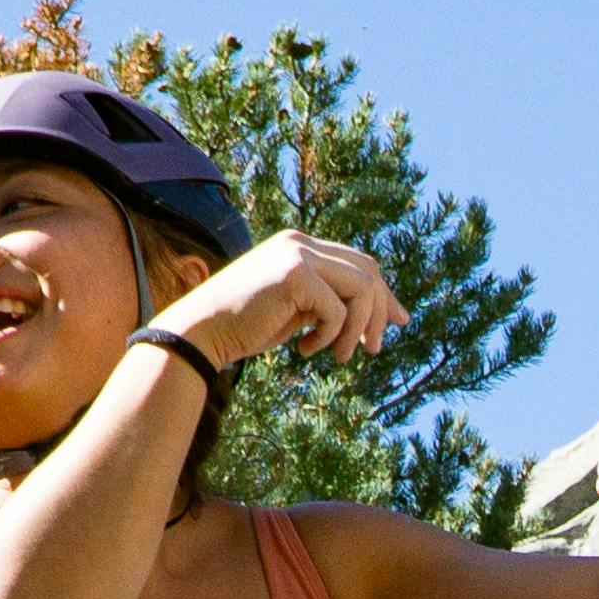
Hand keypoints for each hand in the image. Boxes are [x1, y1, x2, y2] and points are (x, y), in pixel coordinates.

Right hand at [159, 231, 403, 373]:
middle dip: (380, 311)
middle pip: (368, 270)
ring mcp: (297, 254)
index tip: (398, 322)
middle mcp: (300, 241)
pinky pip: (338, 311)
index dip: (383, 294)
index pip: (358, 262)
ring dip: (357, 329)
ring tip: (339, 357)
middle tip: (373, 349)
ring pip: (361, 288)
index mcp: (298, 245)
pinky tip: (304, 350)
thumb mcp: (293, 309)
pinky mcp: (295, 275)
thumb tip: (372, 317)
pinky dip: (329, 337)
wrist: (201, 333)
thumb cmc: (243, 327)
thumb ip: (326, 301)